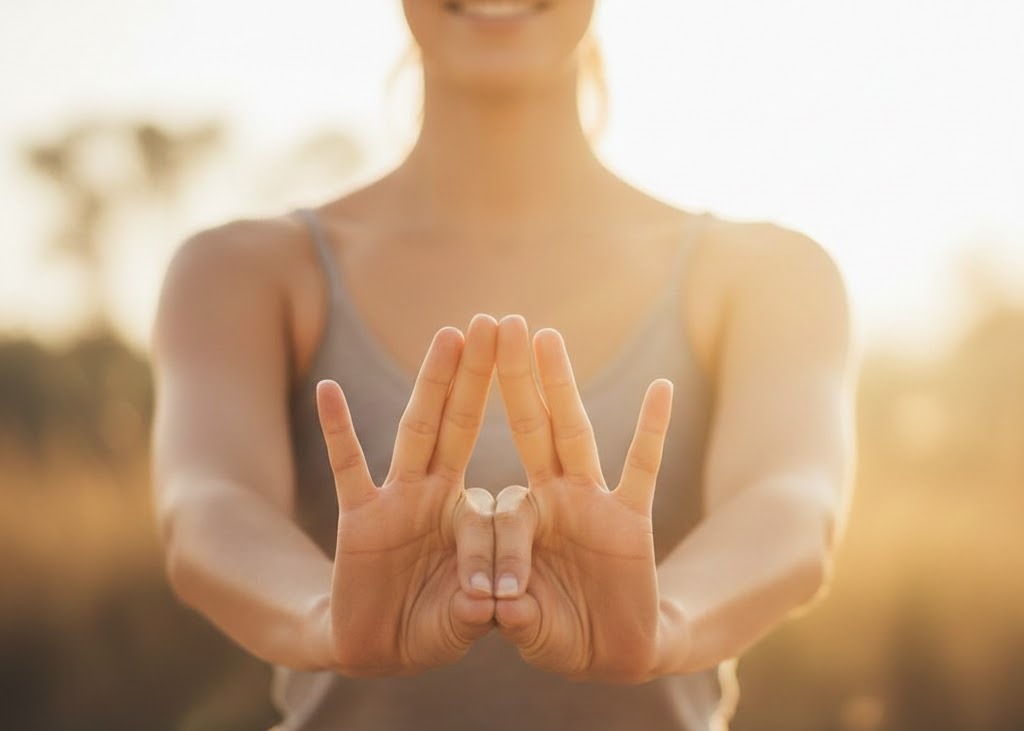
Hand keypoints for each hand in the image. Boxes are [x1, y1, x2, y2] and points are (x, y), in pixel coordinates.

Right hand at [313, 314, 499, 675]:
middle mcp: (438, 495)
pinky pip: (347, 468)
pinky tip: (328, 390)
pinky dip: (337, 431)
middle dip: (480, 375)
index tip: (543, 367)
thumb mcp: (469, 617)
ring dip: (432, 384)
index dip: (526, 425)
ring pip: (418, 432)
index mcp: (474, 515)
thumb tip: (495, 606)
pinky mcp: (359, 519)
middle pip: (463, 424)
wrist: (379, 650)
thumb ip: (481, 604)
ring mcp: (398, 502)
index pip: (505, 469)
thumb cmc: (434, 626)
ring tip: (449, 335)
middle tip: (496, 321)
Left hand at [491, 315, 676, 682]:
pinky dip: (652, 430)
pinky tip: (660, 388)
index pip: (496, 504)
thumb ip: (512, 615)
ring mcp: (589, 504)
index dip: (484, 505)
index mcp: (513, 522)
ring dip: (560, 387)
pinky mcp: (631, 520)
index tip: (484, 530)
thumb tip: (498, 609)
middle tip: (496, 324)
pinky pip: (643, 468)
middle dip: (509, 379)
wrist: (609, 655)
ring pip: (573, 433)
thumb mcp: (523, 626)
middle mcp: (549, 500)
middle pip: (526, 427)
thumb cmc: (556, 633)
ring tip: (547, 338)